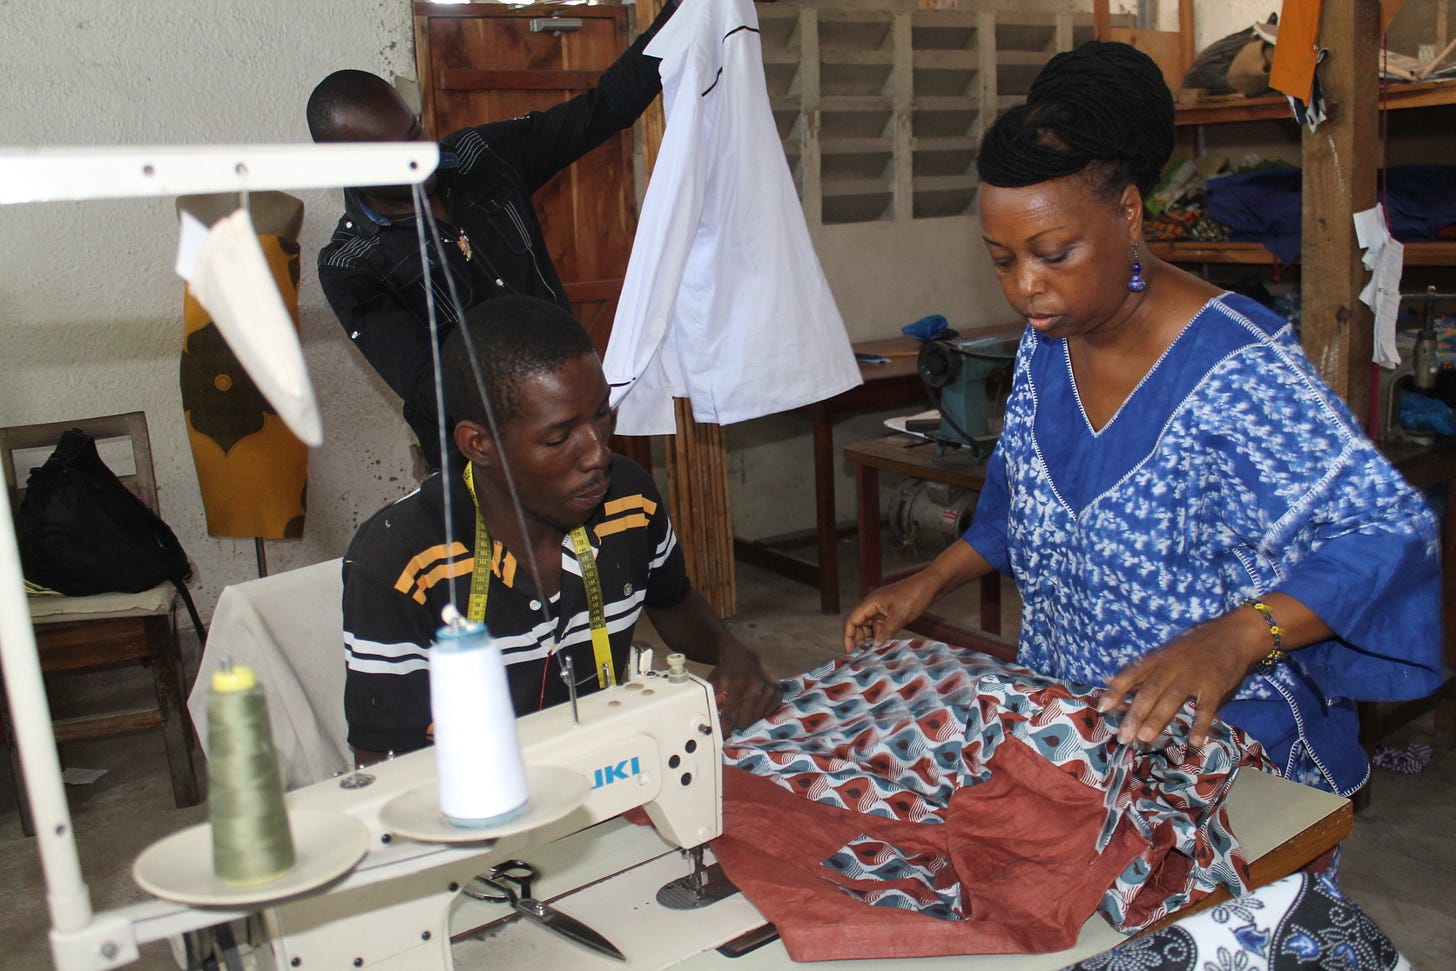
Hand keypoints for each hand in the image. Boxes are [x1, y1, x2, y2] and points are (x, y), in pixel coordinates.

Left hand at [709, 648, 781, 733]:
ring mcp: (768, 689)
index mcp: (738, 683)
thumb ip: (712, 702)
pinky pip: (767, 715)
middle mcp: (756, 685)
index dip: (725, 728)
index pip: (730, 715)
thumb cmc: (726, 674)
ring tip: (741, 712)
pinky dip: (759, 714)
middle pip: (745, 721)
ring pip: (756, 720)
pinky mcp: (777, 692)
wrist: (742, 658)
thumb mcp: (714, 683)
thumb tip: (709, 723)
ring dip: (748, 720)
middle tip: (732, 720)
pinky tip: (753, 706)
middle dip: (736, 724)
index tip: (722, 735)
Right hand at [842, 571, 939, 652]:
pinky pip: (879, 624)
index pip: (851, 621)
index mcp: (870, 602)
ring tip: (874, 652)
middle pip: (858, 624)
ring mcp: (881, 607)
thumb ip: (886, 632)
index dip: (849, 637)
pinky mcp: (890, 610)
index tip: (852, 652)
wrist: (931, 584)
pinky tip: (884, 643)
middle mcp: (872, 604)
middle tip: (863, 655)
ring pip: (869, 625)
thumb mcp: (900, 616)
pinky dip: (880, 634)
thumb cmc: (915, 595)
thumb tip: (874, 646)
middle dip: (859, 639)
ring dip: (870, 638)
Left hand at [1098, 612, 1268, 746]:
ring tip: (1145, 738)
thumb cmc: (1192, 645)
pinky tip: (1193, 743)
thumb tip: (1107, 680)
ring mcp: (1194, 675)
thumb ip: (1139, 670)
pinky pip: (1206, 708)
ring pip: (1172, 699)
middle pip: (1150, 690)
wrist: (1232, 634)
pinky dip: (1200, 725)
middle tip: (1123, 736)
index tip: (1102, 707)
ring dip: (1158, 719)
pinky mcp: (1215, 686)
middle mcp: (1172, 666)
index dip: (1116, 689)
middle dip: (1135, 714)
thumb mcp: (1163, 652)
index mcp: (1158, 658)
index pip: (1132, 673)